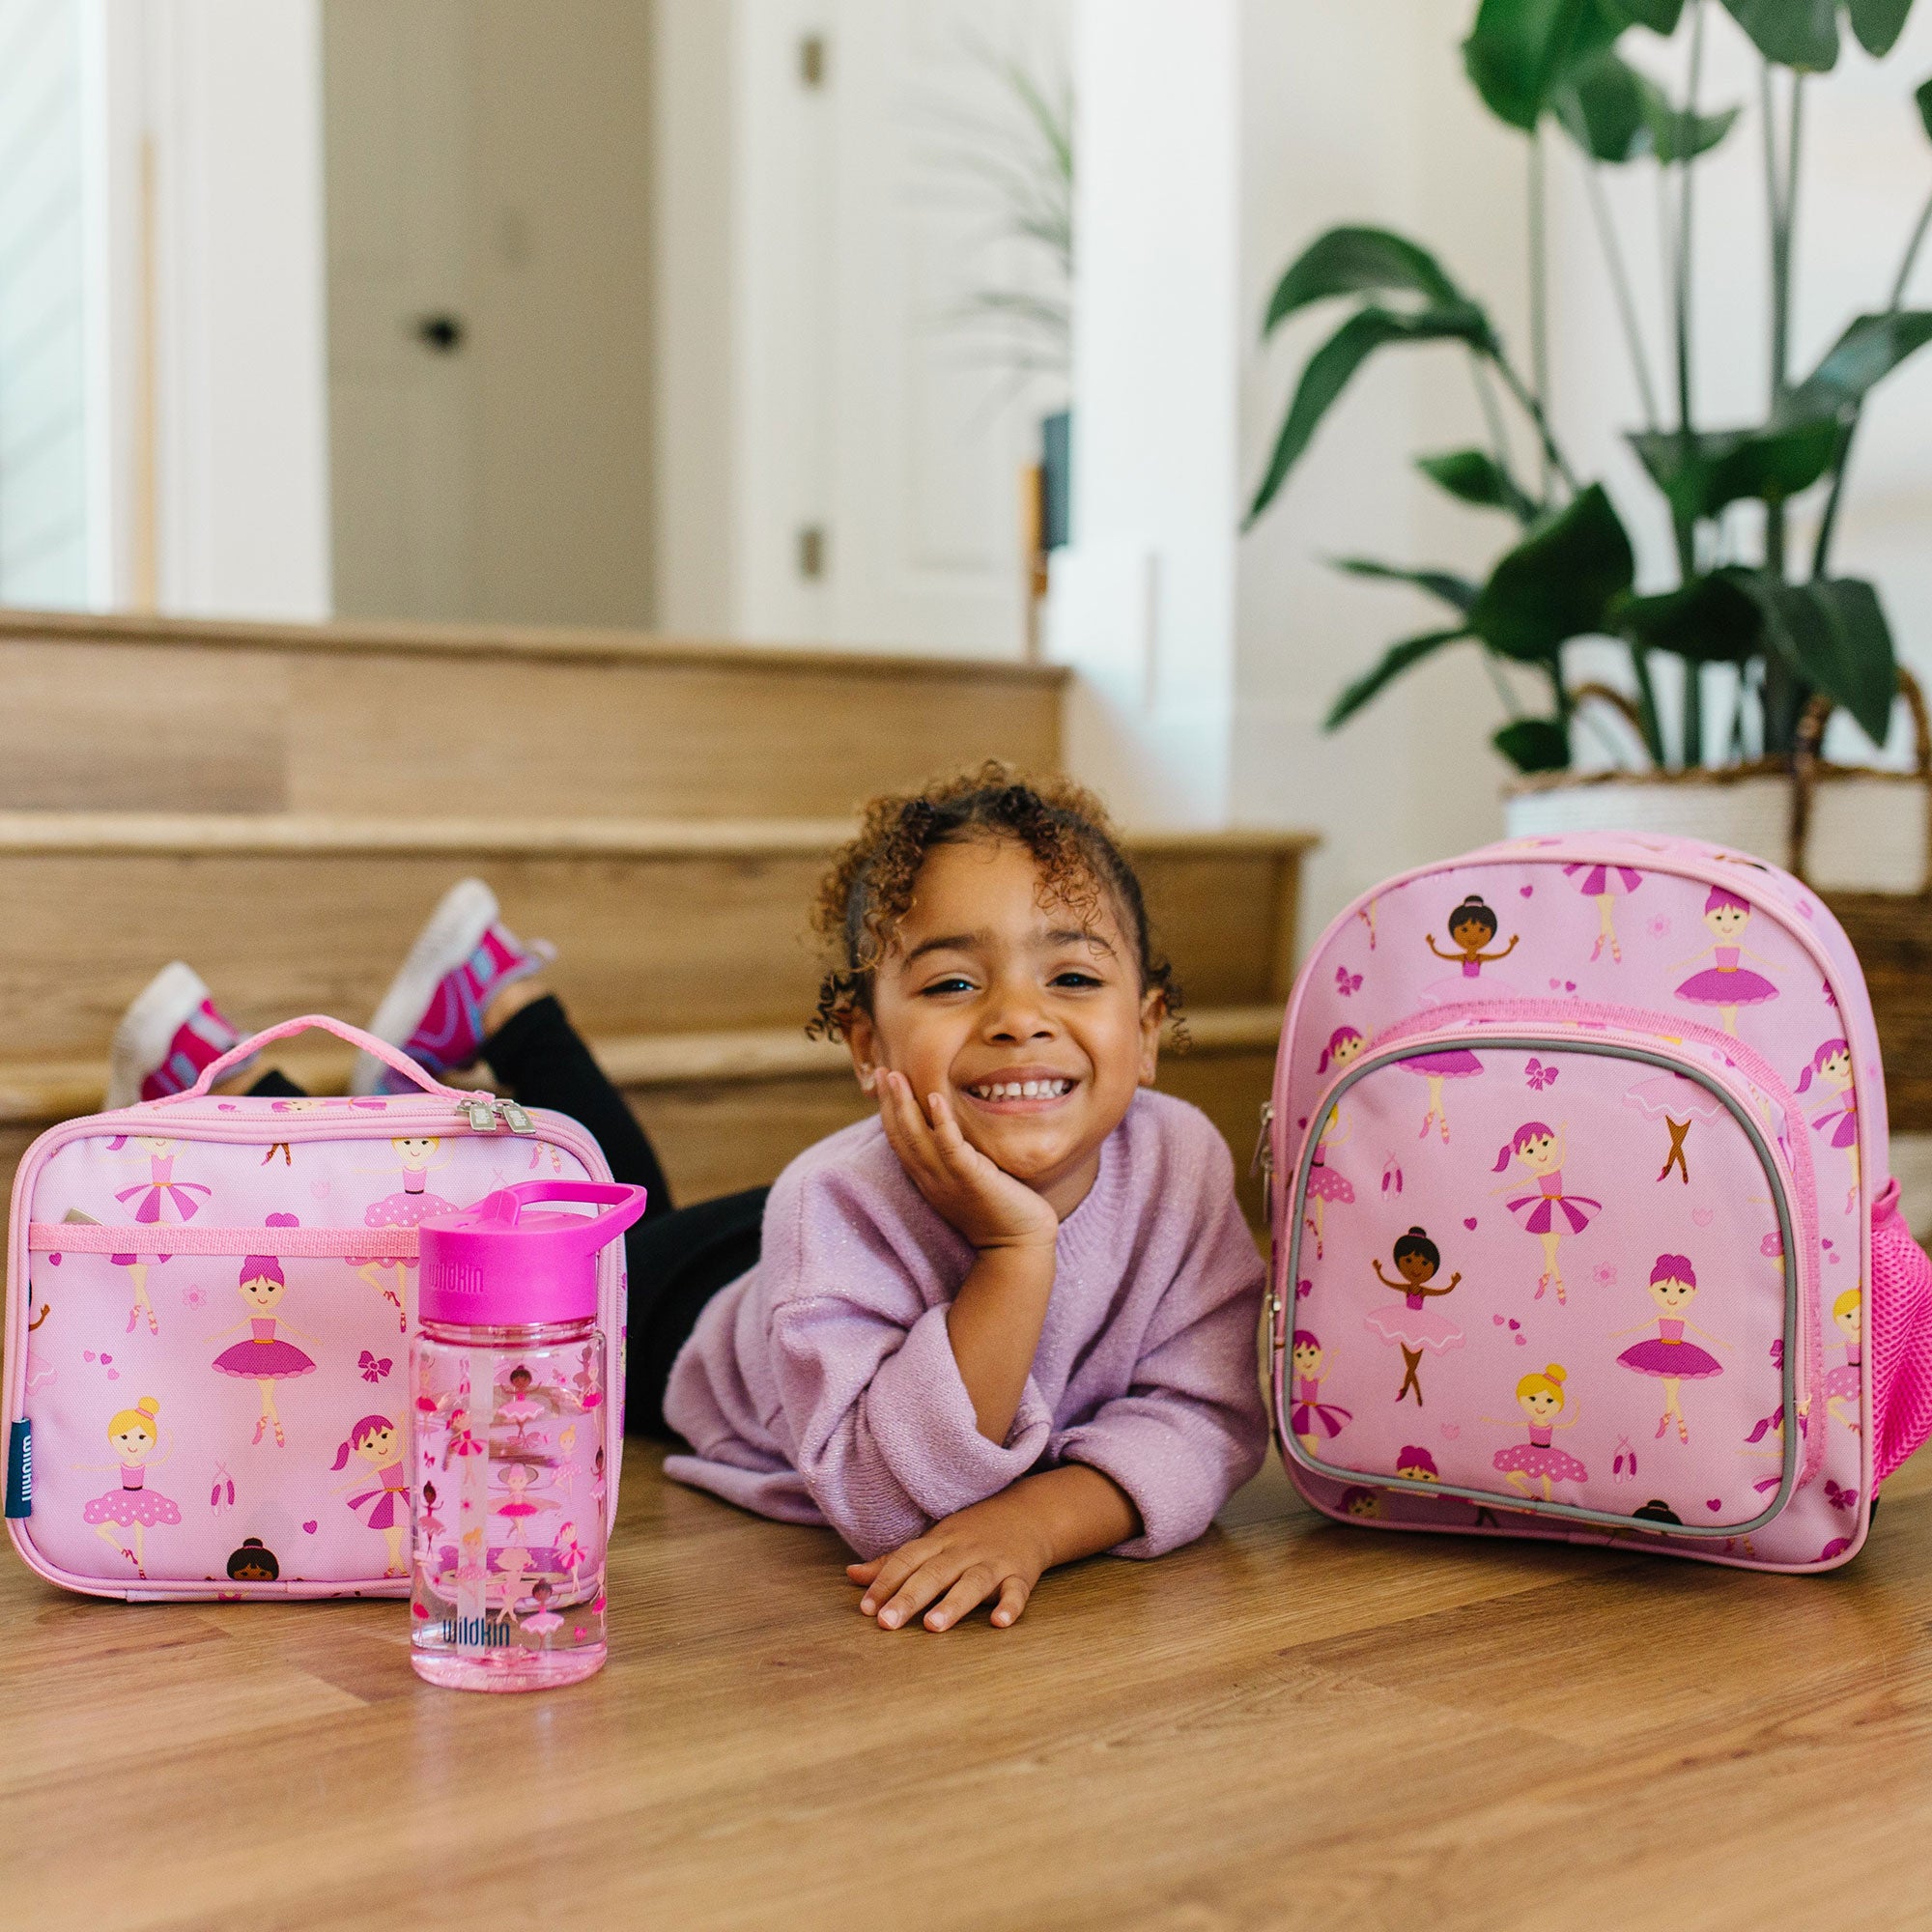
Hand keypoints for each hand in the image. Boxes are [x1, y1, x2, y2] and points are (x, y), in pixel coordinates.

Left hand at [847, 1486, 1052, 1631]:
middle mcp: (963, 1551)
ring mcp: (993, 1563)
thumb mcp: (933, 1541)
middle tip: (886, 1623)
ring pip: (972, 1583)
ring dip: (953, 1603)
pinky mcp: (1020, 1575)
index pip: (907, 1560)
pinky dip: (1010, 1605)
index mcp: (939, 1542)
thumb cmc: (971, 1534)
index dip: (885, 1583)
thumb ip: (894, 1562)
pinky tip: (999, 1622)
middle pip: (933, 1573)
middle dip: (909, 1597)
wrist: (1028, 1515)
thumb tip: (851, 1575)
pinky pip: (1017, 1591)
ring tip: (933, 1626)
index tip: (865, 1609)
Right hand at [870, 1067, 1057, 1251]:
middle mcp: (931, 1179)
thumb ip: (956, 1160)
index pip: (900, 1141)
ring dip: (905, 1105)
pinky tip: (936, 1098)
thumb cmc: (999, 1211)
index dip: (890, 1111)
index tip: (887, 1083)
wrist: (1017, 1245)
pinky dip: (941, 1122)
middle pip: (901, 1136)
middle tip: (884, 1070)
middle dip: (890, 1102)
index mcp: (928, 1179)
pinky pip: (950, 1147)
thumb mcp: (968, 1181)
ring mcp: (948, 1179)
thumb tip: (953, 1134)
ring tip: (898, 1076)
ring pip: (917, 1138)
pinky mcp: (971, 1178)